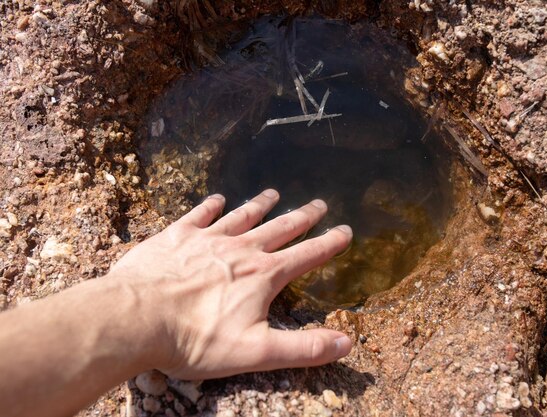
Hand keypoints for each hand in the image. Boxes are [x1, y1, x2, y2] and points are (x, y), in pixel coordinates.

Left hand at [108, 189, 352, 379]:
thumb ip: (304, 348)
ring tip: (273, 193)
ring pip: (242, 216)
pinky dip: (210, 206)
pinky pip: (199, 215)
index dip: (329, 244)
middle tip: (319, 204)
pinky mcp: (176, 236)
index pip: (306, 256)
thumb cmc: (195, 339)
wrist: (135, 318)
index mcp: (262, 276)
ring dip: (260, 205)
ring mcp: (207, 239)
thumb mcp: (256, 352)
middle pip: (279, 228)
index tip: (345, 231)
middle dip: (302, 217)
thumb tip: (347, 343)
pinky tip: (217, 199)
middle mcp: (240, 250)